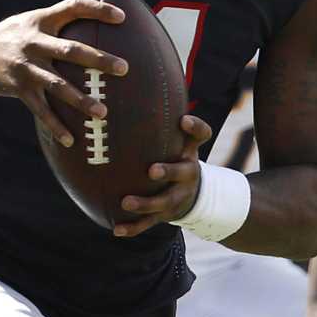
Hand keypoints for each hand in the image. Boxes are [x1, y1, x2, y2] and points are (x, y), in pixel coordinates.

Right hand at [0, 0, 125, 148]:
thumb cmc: (14, 35)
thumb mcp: (32, 20)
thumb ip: (58, 21)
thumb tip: (94, 17)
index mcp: (42, 20)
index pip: (73, 7)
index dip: (97, 10)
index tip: (122, 17)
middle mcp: (34, 42)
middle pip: (70, 50)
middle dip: (98, 60)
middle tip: (124, 68)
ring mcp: (26, 67)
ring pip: (58, 85)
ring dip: (81, 100)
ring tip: (103, 112)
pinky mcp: (19, 88)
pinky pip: (40, 110)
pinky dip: (55, 126)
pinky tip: (70, 140)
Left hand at [114, 113, 215, 236]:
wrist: (190, 195)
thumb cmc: (175, 158)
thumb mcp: (177, 141)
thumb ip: (162, 120)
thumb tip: (132, 86)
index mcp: (189, 152)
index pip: (201, 135)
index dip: (195, 128)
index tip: (182, 121)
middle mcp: (186, 174)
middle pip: (183, 172)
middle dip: (169, 171)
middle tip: (152, 170)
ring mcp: (175, 196)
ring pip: (162, 202)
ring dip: (144, 204)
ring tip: (125, 203)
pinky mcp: (163, 215)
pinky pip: (147, 224)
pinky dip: (132, 227)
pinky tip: (116, 230)